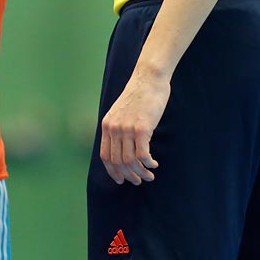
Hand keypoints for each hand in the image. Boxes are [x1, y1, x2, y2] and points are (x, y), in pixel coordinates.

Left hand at [99, 71, 168, 185]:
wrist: (149, 78)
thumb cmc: (139, 95)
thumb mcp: (121, 111)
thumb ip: (118, 127)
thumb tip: (122, 148)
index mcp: (107, 125)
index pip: (105, 156)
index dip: (112, 172)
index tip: (121, 179)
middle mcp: (114, 128)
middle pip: (118, 162)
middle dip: (129, 175)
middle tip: (139, 181)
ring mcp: (127, 128)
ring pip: (130, 161)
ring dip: (141, 172)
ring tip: (149, 175)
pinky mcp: (142, 128)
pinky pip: (142, 154)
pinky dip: (148, 163)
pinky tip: (154, 164)